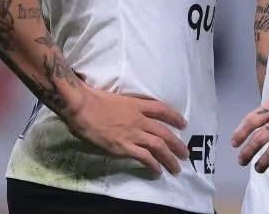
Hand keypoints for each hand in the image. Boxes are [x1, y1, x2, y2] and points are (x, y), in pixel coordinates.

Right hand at [64, 87, 189, 175]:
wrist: (82, 107)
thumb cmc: (93, 99)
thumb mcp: (116, 97)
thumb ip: (126, 104)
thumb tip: (129, 109)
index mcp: (136, 105)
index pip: (161, 109)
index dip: (174, 116)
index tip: (184, 123)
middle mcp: (139, 120)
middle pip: (164, 132)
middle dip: (177, 144)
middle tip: (185, 153)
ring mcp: (132, 134)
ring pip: (158, 146)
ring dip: (170, 158)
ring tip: (176, 168)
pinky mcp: (124, 147)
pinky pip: (144, 157)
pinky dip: (153, 165)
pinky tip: (157, 171)